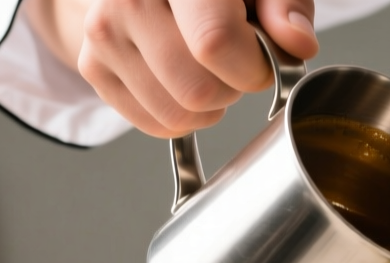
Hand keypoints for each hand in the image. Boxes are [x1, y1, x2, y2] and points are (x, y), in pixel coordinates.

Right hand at [24, 0, 318, 137]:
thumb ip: (286, 6)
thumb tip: (297, 43)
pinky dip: (182, 115)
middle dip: (232, 88)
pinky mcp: (93, 65)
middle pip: (197, 90)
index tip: (264, 59)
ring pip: (177, 115)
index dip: (253, 67)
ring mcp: (104, 33)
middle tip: (234, 61)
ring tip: (209, 68)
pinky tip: (185, 78)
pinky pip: (154, 123)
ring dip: (209, 107)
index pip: (215, 42)